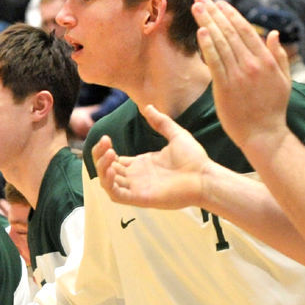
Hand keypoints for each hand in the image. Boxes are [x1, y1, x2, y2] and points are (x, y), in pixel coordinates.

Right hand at [92, 106, 209, 208]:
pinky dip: (108, 183)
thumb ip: (161, 122)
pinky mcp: (141, 198)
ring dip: (102, 168)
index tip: (107, 138)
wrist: (205, 177)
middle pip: (107, 170)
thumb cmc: (195, 160)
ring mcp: (138, 188)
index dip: (105, 151)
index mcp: (142, 164)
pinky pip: (116, 195)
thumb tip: (148, 106)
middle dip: (100, 157)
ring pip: (108, 183)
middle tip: (106, 142)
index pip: (114, 161)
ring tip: (108, 152)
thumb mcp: (176, 134)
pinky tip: (111, 168)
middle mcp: (137, 177)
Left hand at [191, 0, 290, 155]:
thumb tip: (274, 34)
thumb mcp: (284, 81)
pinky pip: (214, 62)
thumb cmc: (273, 110)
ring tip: (197, 7)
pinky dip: (207, 45)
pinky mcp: (225, 88)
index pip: (246, 30)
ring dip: (207, 22)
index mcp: (267, 60)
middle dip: (214, 12)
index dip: (231, 14)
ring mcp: (238, 75)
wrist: (264, 135)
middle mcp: (252, 64)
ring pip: (221, 43)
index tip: (220, 3)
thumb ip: (280, 56)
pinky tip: (201, 31)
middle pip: (230, 32)